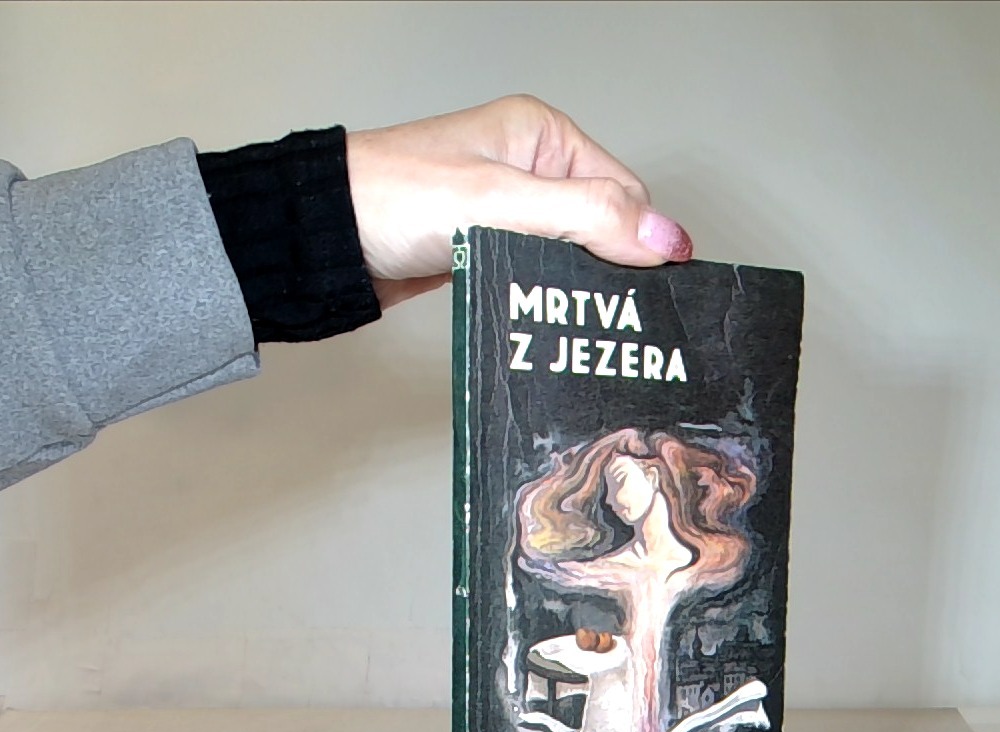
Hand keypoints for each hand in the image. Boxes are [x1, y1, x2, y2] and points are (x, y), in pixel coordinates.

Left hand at [345, 95, 692, 308]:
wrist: (328, 238)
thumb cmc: (395, 197)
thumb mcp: (502, 202)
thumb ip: (586, 217)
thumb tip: (664, 237)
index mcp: (543, 137)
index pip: (623, 191)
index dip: (640, 240)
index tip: (647, 289)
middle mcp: (531, 170)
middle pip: (603, 225)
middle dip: (609, 267)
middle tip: (613, 314)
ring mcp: (509, 211)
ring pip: (571, 254)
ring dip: (577, 286)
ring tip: (582, 318)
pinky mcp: (489, 247)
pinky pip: (539, 272)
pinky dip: (548, 295)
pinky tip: (551, 315)